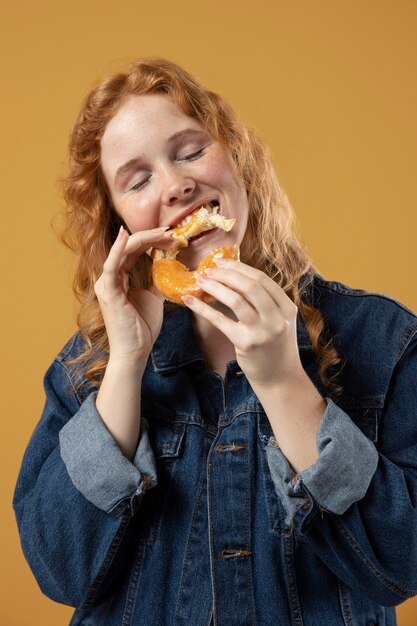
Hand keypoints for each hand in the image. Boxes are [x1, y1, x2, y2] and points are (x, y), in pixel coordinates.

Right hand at [94, 225, 172, 365]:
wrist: (135, 351)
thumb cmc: (142, 328)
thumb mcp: (154, 298)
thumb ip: (156, 282)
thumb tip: (168, 268)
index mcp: (119, 278)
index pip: (135, 251)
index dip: (153, 241)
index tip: (173, 237)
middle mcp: (109, 278)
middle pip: (129, 247)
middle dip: (151, 237)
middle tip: (171, 231)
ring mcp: (106, 284)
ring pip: (123, 251)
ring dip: (143, 239)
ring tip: (162, 232)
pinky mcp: (108, 292)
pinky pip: (111, 266)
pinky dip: (117, 249)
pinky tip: (126, 235)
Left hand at [183, 259, 303, 387]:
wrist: (281, 380)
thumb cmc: (276, 349)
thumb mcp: (279, 322)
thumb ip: (265, 303)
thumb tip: (235, 278)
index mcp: (287, 308)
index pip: (262, 279)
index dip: (240, 268)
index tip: (222, 261)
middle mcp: (277, 318)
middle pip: (250, 285)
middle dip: (227, 273)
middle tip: (209, 269)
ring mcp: (262, 331)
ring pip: (236, 299)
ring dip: (215, 286)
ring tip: (200, 280)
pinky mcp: (246, 343)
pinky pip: (220, 320)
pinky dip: (203, 308)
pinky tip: (190, 301)